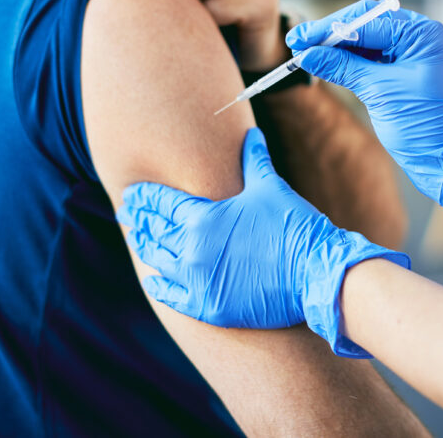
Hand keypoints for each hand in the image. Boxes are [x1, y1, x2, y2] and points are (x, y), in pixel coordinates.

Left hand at [116, 128, 409, 356]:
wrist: (315, 273)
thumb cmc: (293, 226)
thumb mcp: (270, 188)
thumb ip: (254, 160)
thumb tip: (251, 134)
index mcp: (203, 218)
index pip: (162, 204)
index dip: (144, 197)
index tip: (132, 193)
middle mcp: (192, 251)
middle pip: (154, 232)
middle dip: (139, 220)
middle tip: (127, 214)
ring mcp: (198, 282)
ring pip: (159, 263)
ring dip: (146, 249)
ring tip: (139, 240)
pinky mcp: (209, 307)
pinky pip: (172, 297)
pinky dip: (160, 287)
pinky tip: (154, 280)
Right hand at [288, 1, 442, 255]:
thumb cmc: (426, 124)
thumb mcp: (380, 91)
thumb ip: (344, 67)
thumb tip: (309, 54)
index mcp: (420, 33)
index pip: (367, 19)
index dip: (331, 28)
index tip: (302, 37)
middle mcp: (416, 38)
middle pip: (364, 25)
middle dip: (330, 35)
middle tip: (297, 42)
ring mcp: (408, 54)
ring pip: (363, 42)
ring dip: (334, 48)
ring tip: (304, 54)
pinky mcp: (399, 72)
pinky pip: (367, 59)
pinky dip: (345, 62)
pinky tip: (322, 64)